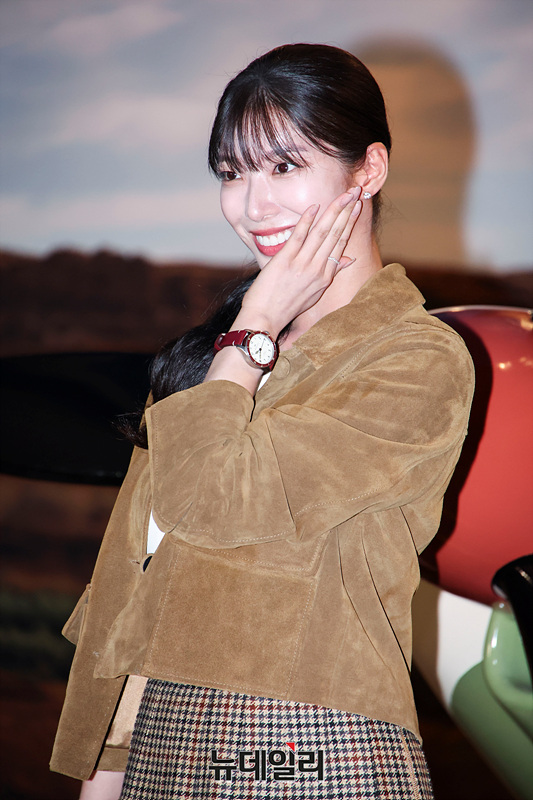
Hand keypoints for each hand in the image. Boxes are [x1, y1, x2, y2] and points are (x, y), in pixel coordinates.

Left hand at [239, 186, 361, 336]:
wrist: (265, 320)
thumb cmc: (286, 307)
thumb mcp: (314, 293)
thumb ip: (332, 273)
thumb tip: (350, 259)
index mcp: (325, 277)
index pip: (342, 243)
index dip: (350, 222)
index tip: (357, 206)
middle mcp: (317, 270)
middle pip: (336, 234)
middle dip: (347, 211)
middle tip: (356, 191)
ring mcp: (302, 265)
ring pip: (322, 233)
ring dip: (334, 211)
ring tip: (344, 195)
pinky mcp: (285, 261)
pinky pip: (299, 236)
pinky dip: (306, 220)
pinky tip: (315, 206)